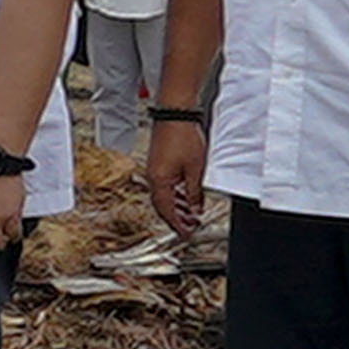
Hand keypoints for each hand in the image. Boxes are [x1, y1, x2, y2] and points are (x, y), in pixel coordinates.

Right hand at [147, 119, 207, 238]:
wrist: (175, 115)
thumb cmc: (183, 137)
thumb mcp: (195, 170)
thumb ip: (194, 192)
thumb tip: (195, 208)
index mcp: (159, 181)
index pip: (167, 210)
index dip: (177, 224)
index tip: (185, 234)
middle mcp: (153, 177)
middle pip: (163, 205)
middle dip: (176, 218)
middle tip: (189, 227)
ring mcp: (155, 169)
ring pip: (164, 195)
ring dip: (177, 206)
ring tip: (191, 213)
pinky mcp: (159, 163)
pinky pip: (165, 185)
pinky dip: (175, 194)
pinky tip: (186, 196)